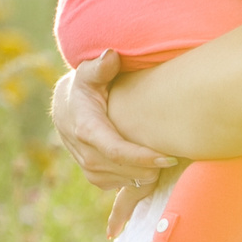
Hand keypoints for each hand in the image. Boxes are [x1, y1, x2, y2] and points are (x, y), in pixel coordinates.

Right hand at [51, 50, 174, 198]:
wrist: (66, 107)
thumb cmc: (84, 87)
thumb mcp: (88, 73)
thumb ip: (100, 67)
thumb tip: (111, 56)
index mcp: (86, 129)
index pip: (116, 150)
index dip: (143, 157)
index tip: (169, 158)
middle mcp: (85, 153)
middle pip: (125, 169)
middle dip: (151, 167)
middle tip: (175, 155)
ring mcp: (89, 168)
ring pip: (125, 180)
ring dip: (146, 174)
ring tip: (165, 160)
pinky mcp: (95, 177)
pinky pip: (121, 185)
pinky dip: (138, 178)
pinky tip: (151, 166)